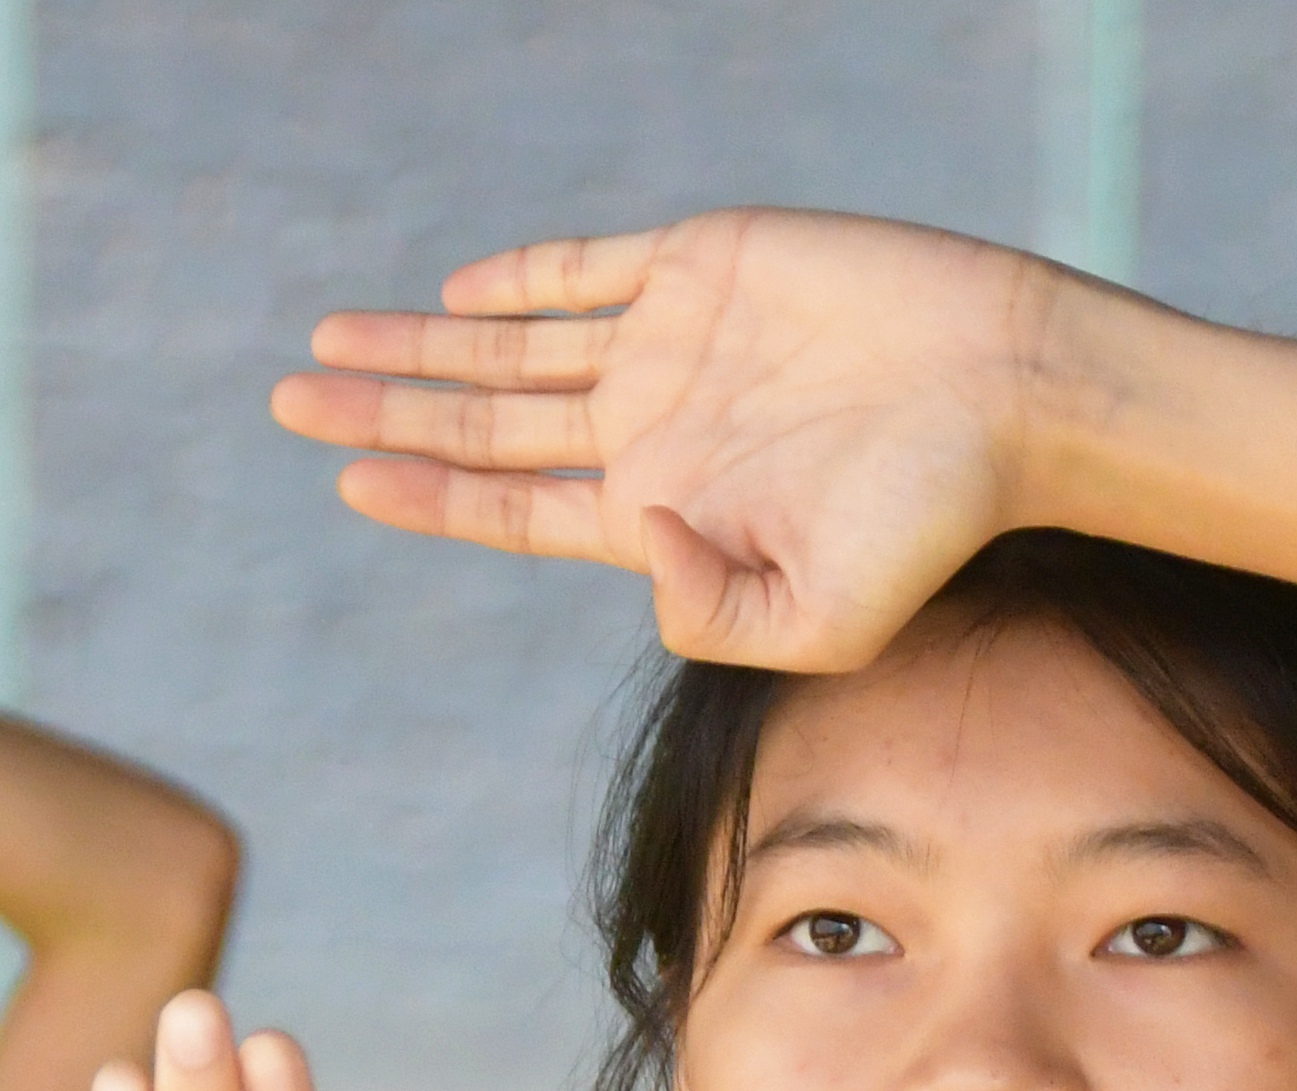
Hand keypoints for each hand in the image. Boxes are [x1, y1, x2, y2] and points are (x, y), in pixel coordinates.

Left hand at [274, 209, 1069, 669]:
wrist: (1012, 389)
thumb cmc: (932, 518)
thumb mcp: (819, 620)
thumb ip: (705, 607)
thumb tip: (628, 532)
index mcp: (663, 512)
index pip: (511, 507)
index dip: (425, 490)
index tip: (343, 476)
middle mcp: (652, 428)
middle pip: (486, 420)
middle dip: (384, 409)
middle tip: (284, 399)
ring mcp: (674, 342)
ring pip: (514, 343)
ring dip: (420, 344)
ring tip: (327, 341)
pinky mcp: (707, 263)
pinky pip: (590, 269)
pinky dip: (521, 277)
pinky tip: (458, 292)